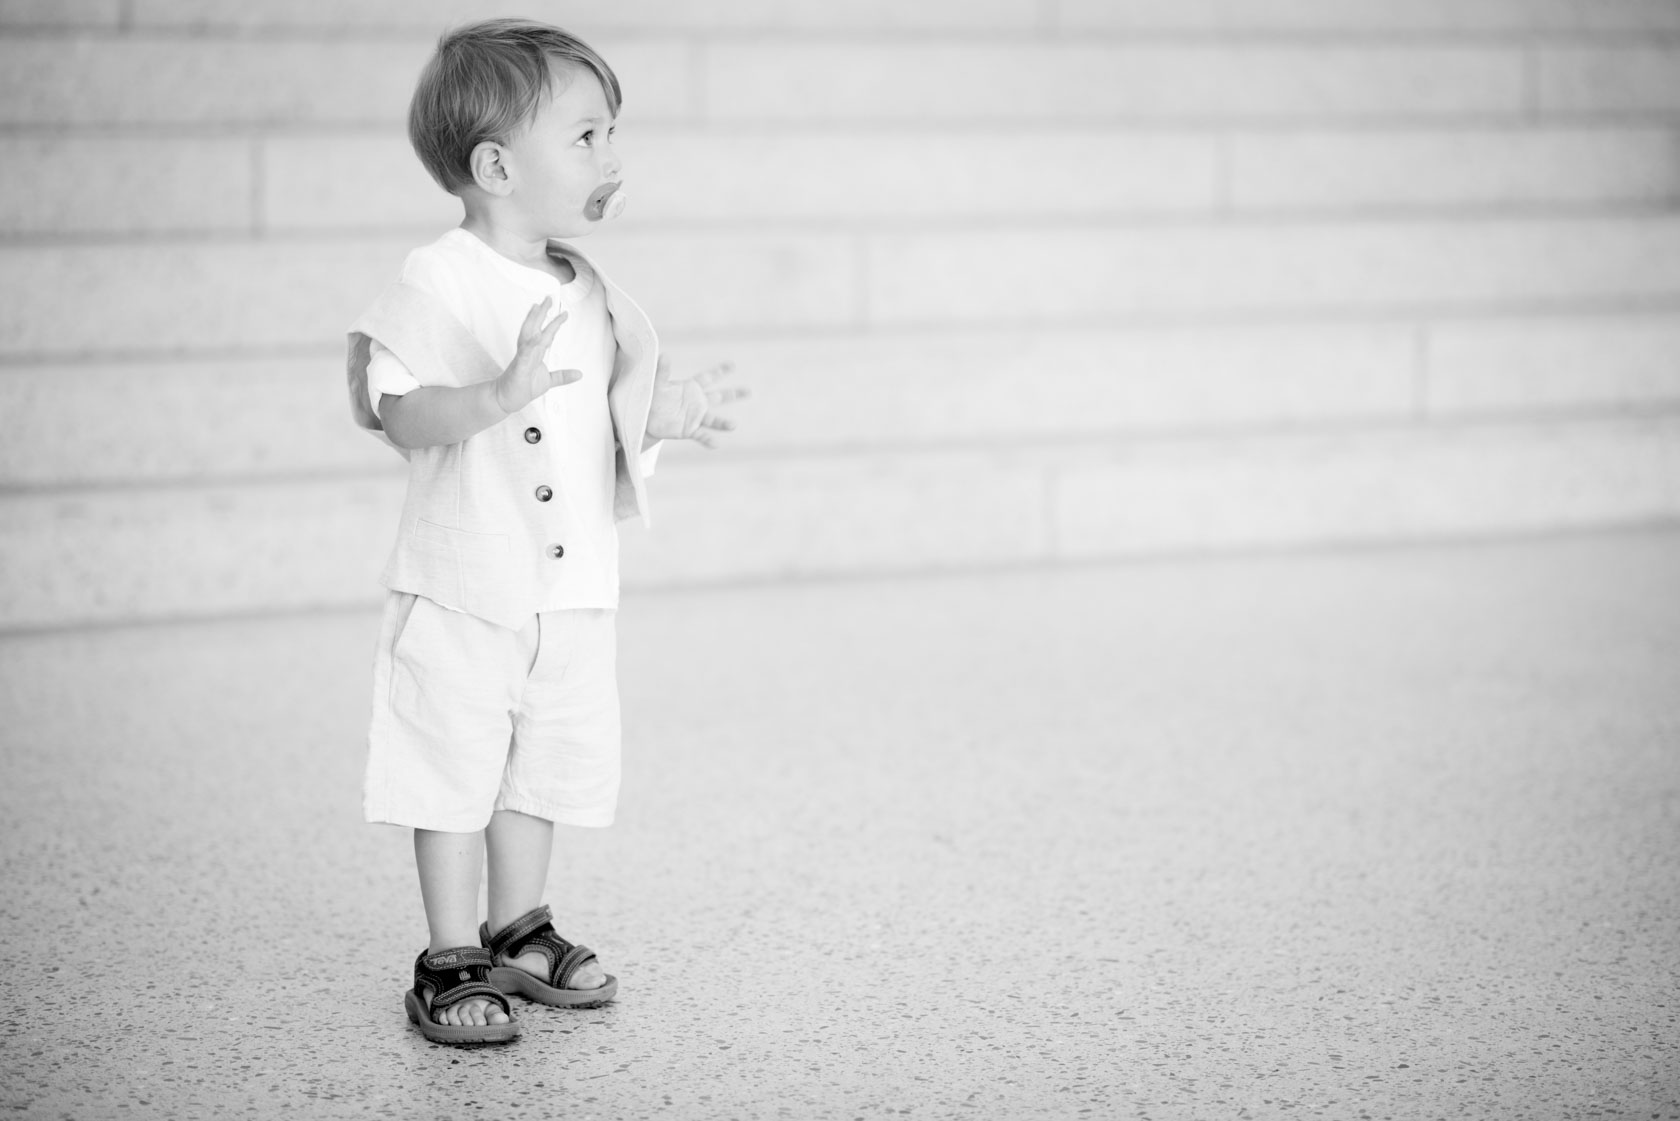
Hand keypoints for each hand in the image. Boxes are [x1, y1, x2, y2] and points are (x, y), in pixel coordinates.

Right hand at [494, 298, 581, 413]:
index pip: (545, 334)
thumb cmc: (524, 387)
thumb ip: (563, 376)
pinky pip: (525, 354)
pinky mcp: (519, 368)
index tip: (564, 312)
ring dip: (532, 321)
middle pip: (534, 328)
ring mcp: (522, 358)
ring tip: (538, 308)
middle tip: (548, 299)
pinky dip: (531, 345)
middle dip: (541, 313)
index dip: (554, 323)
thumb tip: (579, 374)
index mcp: (535, 353)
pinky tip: (537, 336)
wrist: (507, 399)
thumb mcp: (549, 381)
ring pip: (527, 335)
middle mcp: (528, 351)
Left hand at [644, 357, 747, 448]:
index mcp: (691, 388)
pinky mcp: (689, 430)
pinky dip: (708, 439)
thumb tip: (665, 354)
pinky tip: (716, 444)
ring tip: (733, 425)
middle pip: (718, 397)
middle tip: (749, 391)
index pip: (708, 377)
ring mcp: (695, 417)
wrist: (646, 418)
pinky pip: (701, 435)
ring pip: (713, 419)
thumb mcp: (657, 383)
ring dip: (723, 423)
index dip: (720, 371)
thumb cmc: (652, 398)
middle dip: (734, 394)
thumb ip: (662, 371)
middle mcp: (697, 402)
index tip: (733, 365)